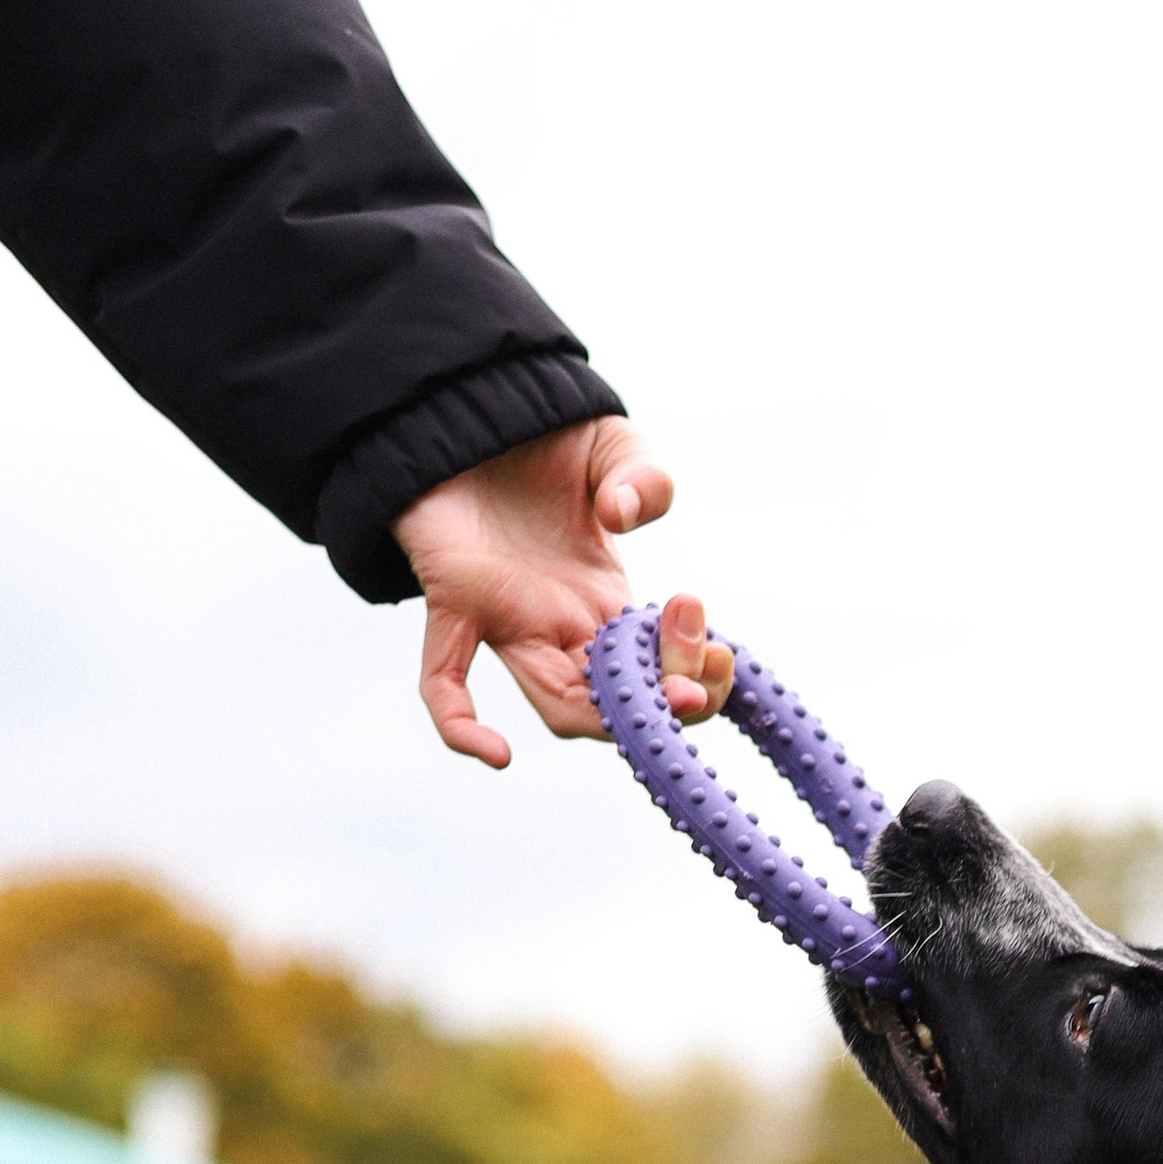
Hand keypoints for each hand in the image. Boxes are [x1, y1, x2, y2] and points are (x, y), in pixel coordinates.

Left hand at [394, 414, 732, 766]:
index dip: (693, 674)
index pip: (657, 669)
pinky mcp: (453, 597)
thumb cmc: (539, 439)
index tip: (717, 646)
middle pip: (616, 703)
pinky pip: (445, 678)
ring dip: (608, 715)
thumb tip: (622, 515)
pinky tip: (497, 756)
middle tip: (700, 663)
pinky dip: (463, 725)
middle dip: (667, 700)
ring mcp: (508, 618)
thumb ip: (643, 477)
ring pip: (559, 704)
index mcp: (604, 601)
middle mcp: (560, 624)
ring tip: (661, 694)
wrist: (463, 408)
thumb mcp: (614, 449)